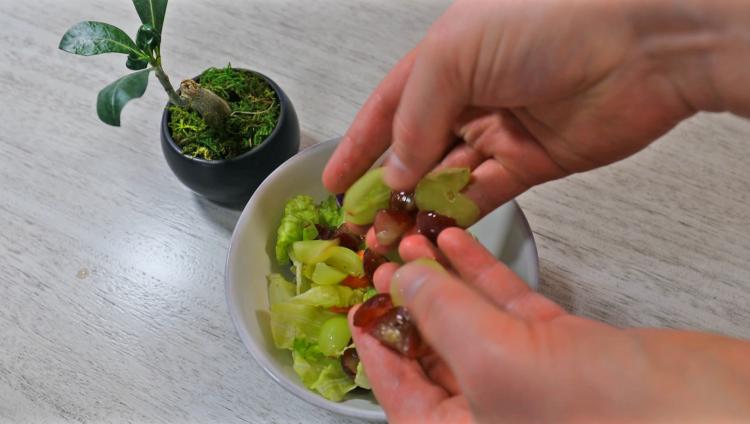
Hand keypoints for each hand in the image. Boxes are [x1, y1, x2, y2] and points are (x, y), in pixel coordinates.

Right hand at [324, 0, 749, 213]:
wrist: (639, 46)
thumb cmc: (543, 26)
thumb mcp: (455, 55)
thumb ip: (416, 117)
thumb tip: (396, 175)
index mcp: (444, 60)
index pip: (388, 110)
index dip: (358, 146)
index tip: (333, 183)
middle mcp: (469, 96)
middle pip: (415, 150)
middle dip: (386, 187)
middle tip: (362, 223)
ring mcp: (500, 131)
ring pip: (447, 177)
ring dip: (418, 207)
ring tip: (390, 236)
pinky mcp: (531, 163)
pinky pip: (484, 193)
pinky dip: (458, 214)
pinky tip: (433, 232)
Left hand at [349, 229, 749, 422]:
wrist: (701, 409)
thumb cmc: (600, 416)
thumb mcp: (492, 361)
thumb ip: (440, 314)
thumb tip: (404, 278)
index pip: (397, 391)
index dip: (372, 345)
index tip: (356, 305)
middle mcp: (487, 412)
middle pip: (429, 351)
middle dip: (406, 301)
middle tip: (383, 260)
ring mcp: (526, 380)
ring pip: (468, 322)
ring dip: (441, 279)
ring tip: (415, 239)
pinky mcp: (561, 349)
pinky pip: (507, 307)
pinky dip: (483, 273)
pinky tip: (458, 243)